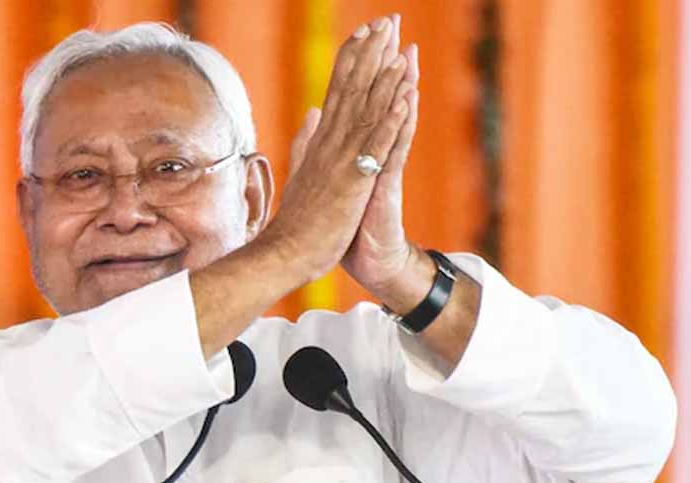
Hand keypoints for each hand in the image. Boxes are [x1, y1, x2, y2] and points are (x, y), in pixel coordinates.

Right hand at [260, 16, 411, 283]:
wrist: (287, 252)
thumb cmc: (296, 219)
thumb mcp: (300, 172)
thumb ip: (305, 140)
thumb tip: (311, 114)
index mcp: (320, 141)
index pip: (337, 89)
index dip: (351, 58)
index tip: (365, 31)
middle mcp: (330, 142)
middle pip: (352, 88)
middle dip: (371, 52)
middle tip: (386, 20)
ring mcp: (341, 159)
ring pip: (366, 109)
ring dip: (384, 75)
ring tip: (398, 44)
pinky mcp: (354, 181)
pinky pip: (376, 145)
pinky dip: (391, 119)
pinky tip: (404, 97)